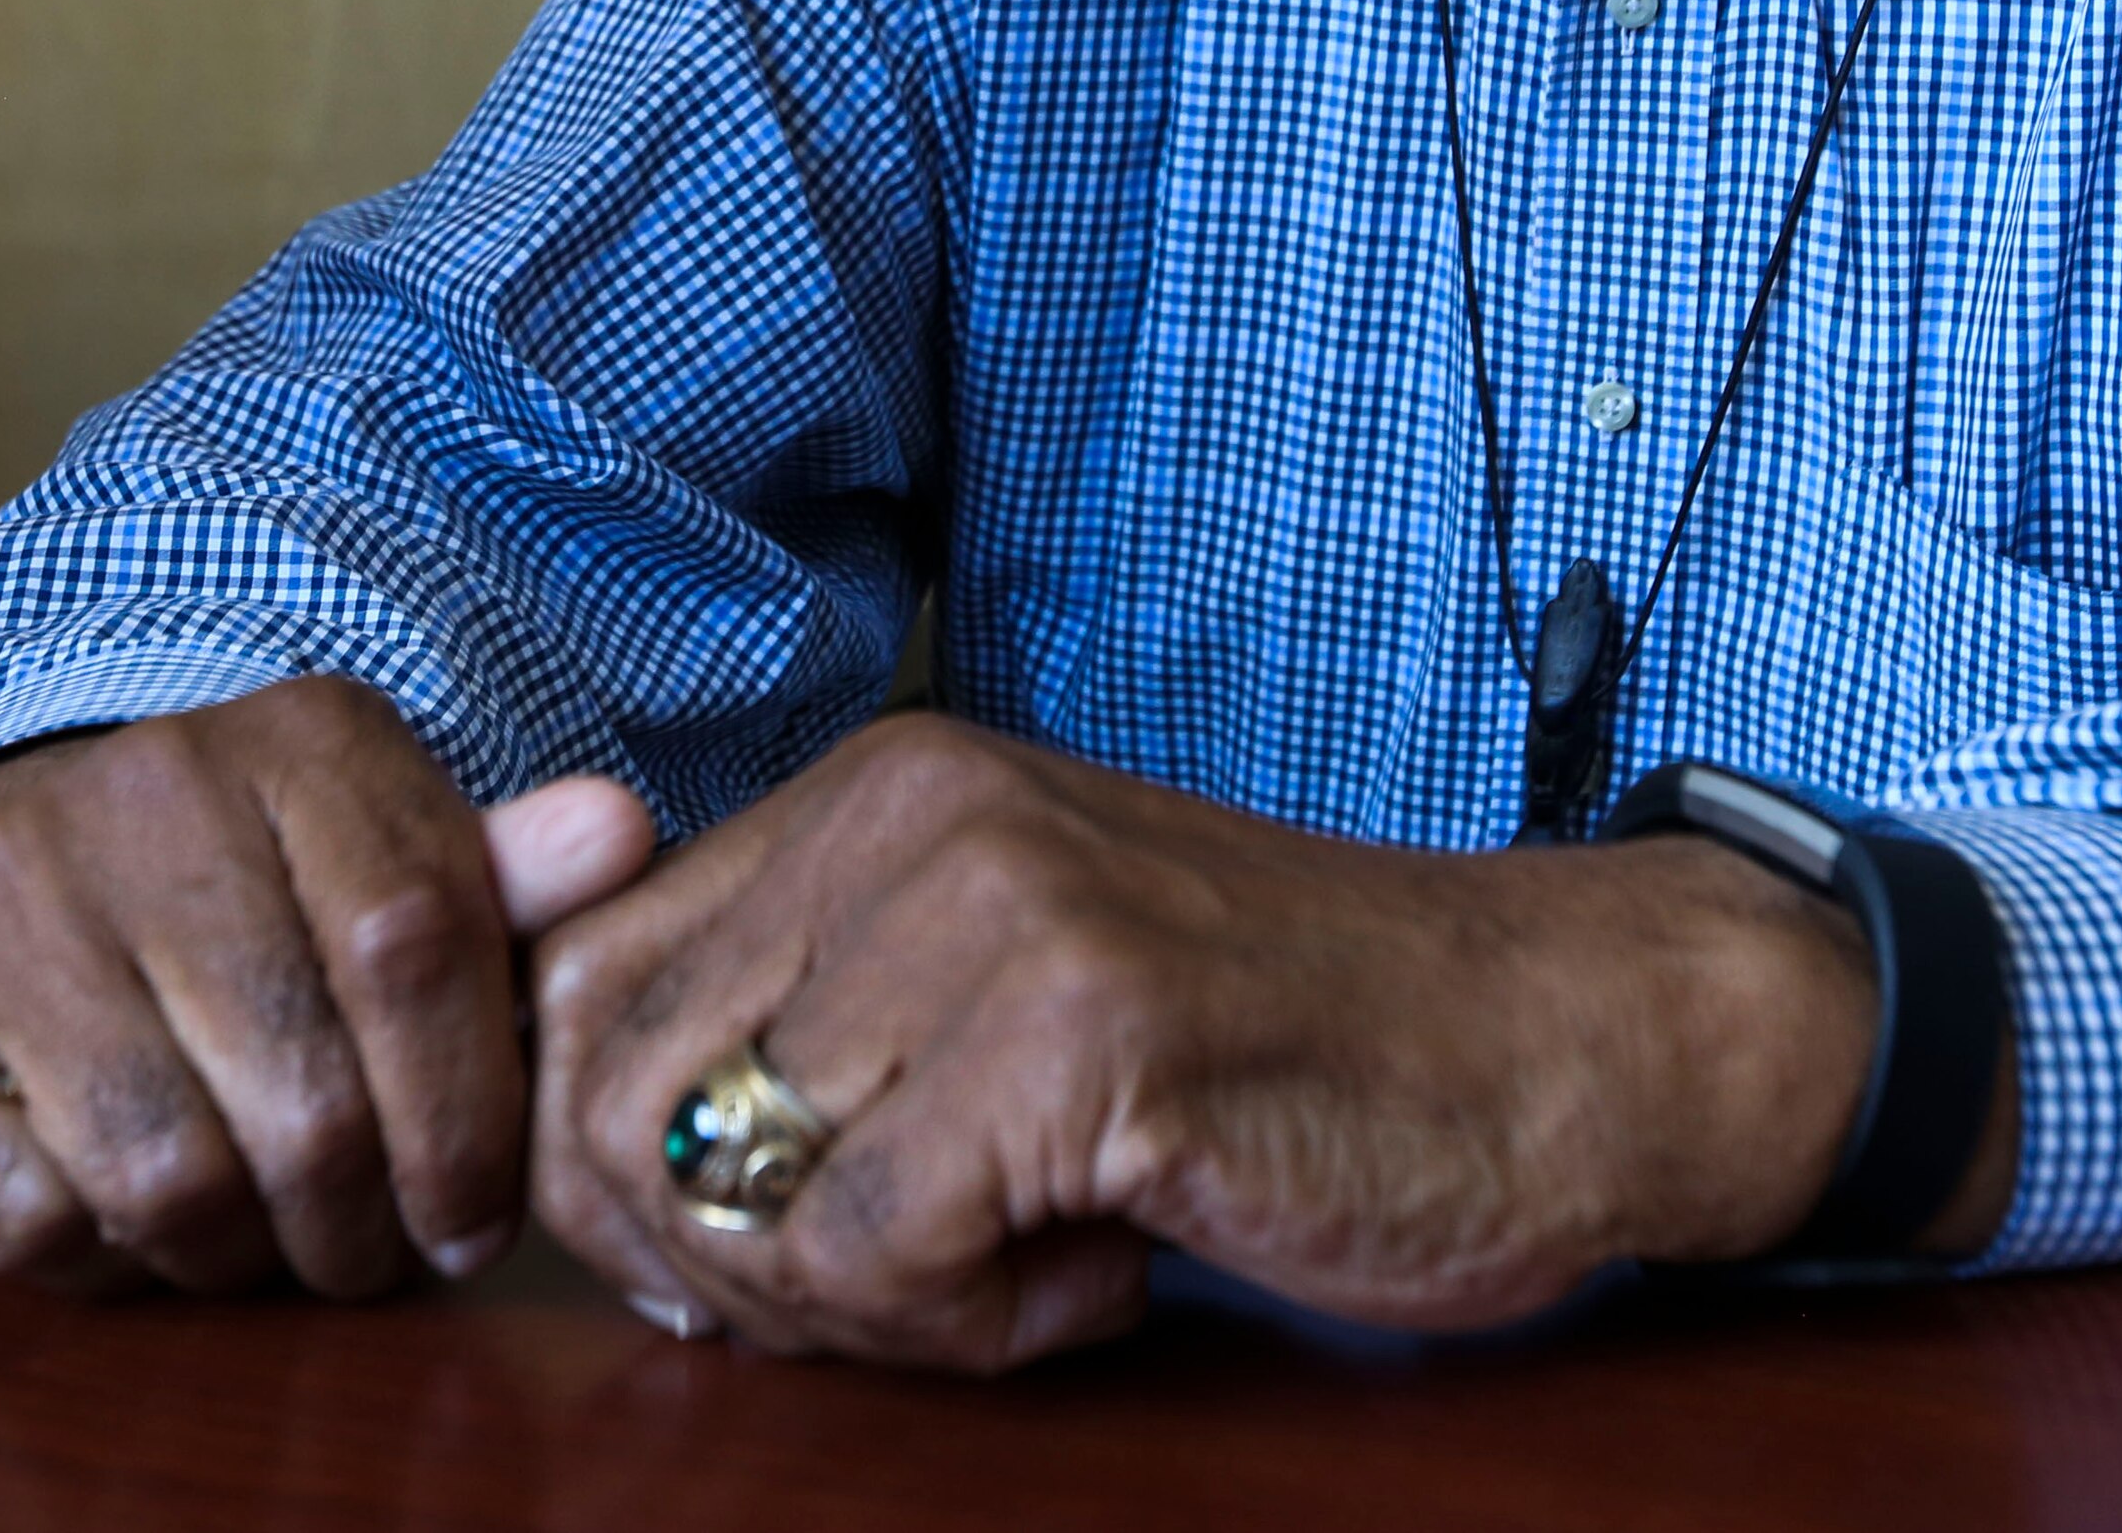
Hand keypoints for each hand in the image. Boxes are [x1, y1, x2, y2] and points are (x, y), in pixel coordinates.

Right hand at [0, 675, 654, 1295]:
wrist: (29, 814)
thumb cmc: (262, 869)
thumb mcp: (396, 846)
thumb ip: (503, 878)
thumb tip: (613, 838)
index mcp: (302, 740)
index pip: (418, 953)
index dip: (465, 1125)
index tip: (475, 1220)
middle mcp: (144, 790)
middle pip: (301, 1094)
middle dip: (356, 1223)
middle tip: (372, 1253)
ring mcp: (6, 891)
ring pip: (165, 1172)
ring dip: (236, 1254)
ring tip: (267, 1244)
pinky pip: (26, 1209)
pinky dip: (101, 1256)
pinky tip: (140, 1219)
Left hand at [525, 715, 1976, 1370]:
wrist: (1552, 1045)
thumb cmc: (1279, 1054)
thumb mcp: (1000, 991)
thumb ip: (807, 1034)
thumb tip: (594, 1198)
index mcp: (869, 793)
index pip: (569, 982)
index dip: (603, 1168)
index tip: (754, 1252)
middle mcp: (906, 816)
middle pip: (610, 1099)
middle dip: (715, 1261)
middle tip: (903, 1288)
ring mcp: (995, 911)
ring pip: (729, 1191)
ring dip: (861, 1305)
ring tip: (1023, 1266)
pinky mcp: (1081, 1033)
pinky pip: (870, 1255)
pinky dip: (978, 1327)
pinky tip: (1106, 1274)